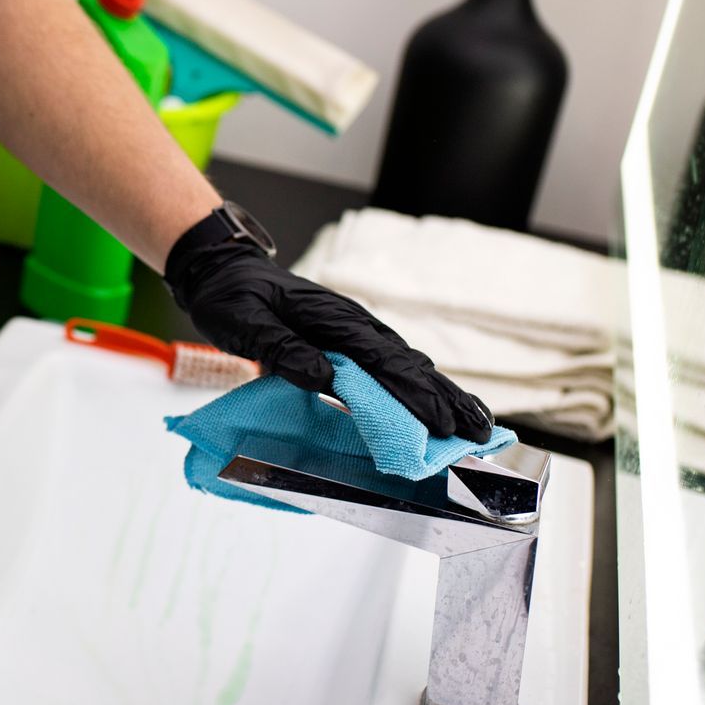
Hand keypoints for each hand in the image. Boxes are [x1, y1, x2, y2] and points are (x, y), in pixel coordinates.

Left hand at [165, 219, 492, 442]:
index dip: (416, 395)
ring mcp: (353, 332)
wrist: (223, 270)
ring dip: (440, 396)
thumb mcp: (245, 322)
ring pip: (406, 367)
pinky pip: (388, 368)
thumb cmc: (232, 296)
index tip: (443, 424)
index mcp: (333, 319)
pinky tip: (434, 407)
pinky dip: (416, 388)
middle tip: (481, 434)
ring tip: (474, 426)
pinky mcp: (346, 342)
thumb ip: (282, 348)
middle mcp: (353, 325)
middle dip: (446, 401)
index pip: (384, 362)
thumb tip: (323, 377)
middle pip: (409, 366)